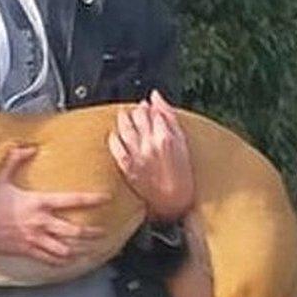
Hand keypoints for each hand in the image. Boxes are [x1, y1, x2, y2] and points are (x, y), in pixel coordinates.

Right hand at [0, 145, 109, 265]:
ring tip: (94, 249)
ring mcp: (33, 239)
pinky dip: (63, 261)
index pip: (71, 201)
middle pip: (75, 231)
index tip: (105, 198)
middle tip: (105, 231)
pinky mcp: (25, 251)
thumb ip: (15, 159)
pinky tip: (70, 259)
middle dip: (93, 233)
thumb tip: (29, 147)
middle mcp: (39, 223)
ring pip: (66, 249)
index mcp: (36, 202)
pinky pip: (49, 260)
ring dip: (82, 250)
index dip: (91, 199)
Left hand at [108, 90, 193, 222]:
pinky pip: (115, 146)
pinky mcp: (127, 166)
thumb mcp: (183, 142)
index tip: (147, 107)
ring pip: (125, 127)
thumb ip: (169, 116)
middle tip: (137, 111)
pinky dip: (113, 137)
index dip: (149, 107)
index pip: (152, 112)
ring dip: (123, 118)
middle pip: (138, 117)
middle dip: (137, 111)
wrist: (174, 200)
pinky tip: (115, 134)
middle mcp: (150, 144)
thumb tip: (155, 95)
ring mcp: (138, 155)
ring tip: (124, 116)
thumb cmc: (182, 172)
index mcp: (166, 137)